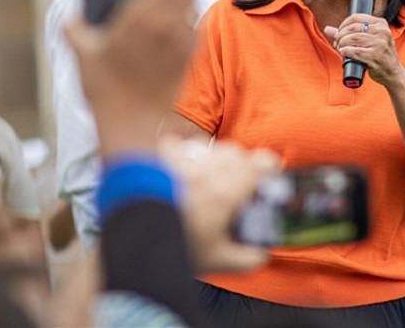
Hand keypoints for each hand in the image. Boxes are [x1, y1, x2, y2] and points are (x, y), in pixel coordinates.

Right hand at [64, 0, 195, 155]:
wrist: (130, 122)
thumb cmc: (103, 89)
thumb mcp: (82, 54)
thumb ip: (75, 28)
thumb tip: (70, 15)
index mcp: (138, 16)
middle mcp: (163, 25)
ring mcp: (179, 43)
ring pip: (193, 10)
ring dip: (186, 5)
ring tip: (173, 8)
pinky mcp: (188, 60)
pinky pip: (196, 33)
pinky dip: (189, 27)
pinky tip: (176, 31)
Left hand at [162, 138, 279, 273]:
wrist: (133, 243)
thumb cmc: (174, 249)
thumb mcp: (216, 260)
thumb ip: (245, 258)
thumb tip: (261, 256)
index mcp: (225, 194)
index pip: (259, 166)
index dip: (268, 166)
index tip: (271, 169)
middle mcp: (206, 173)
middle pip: (235, 153)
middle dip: (241, 163)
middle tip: (238, 178)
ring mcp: (182, 163)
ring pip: (208, 147)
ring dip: (214, 157)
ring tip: (209, 173)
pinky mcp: (159, 161)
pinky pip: (178, 144)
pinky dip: (183, 151)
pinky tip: (182, 165)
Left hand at [323, 14, 401, 86]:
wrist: (393, 73)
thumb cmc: (379, 55)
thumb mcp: (369, 40)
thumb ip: (349, 33)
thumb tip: (327, 29)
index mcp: (381, 24)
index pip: (356, 18)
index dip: (343, 25)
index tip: (339, 33)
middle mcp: (382, 32)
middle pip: (353, 28)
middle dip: (340, 35)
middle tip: (336, 43)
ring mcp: (380, 44)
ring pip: (353, 38)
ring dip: (341, 43)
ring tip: (339, 48)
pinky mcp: (376, 56)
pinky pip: (355, 51)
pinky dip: (345, 51)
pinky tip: (343, 52)